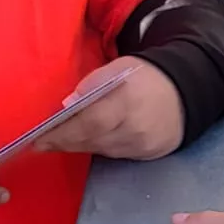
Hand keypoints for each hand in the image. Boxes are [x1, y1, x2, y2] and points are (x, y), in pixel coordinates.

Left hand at [36, 58, 184, 160]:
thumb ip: (91, 85)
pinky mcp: (149, 155)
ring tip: (55, 143)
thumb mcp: (117, 68)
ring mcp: (144, 146)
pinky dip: (97, 148)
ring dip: (77, 147)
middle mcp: (136, 128)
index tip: (38, 138)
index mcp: (127, 101)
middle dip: (63, 142)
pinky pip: (116, 155)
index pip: (89, 123)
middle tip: (38, 143)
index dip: (62, 133)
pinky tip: (83, 143)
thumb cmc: (145, 76)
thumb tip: (67, 106)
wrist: (185, 92)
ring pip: (102, 150)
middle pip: (92, 140)